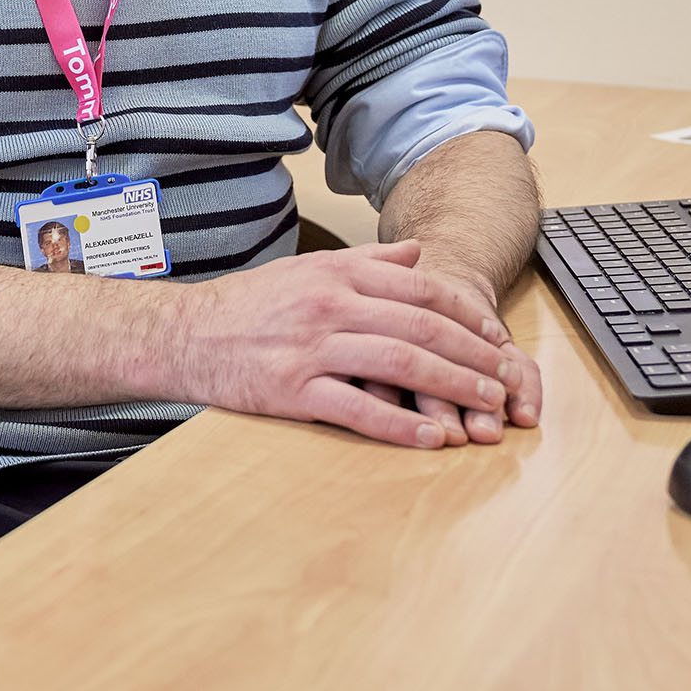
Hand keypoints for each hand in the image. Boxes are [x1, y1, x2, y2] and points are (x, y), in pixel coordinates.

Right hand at [172, 239, 519, 448]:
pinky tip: (432, 437)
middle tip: (507, 380)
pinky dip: (401, 425)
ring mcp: (312, 348)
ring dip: (452, 386)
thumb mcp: (306, 268)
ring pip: (400, 364)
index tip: (498, 337)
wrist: (184, 334)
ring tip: (484, 406)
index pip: (420, 289)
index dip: (468, 314)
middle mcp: (329, 305)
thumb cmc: (248, 305)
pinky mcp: (293, 390)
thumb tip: (416, 254)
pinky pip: (358, 409)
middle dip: (474, 355)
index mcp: (336, 274)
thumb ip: (365, 261)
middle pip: (421, 327)